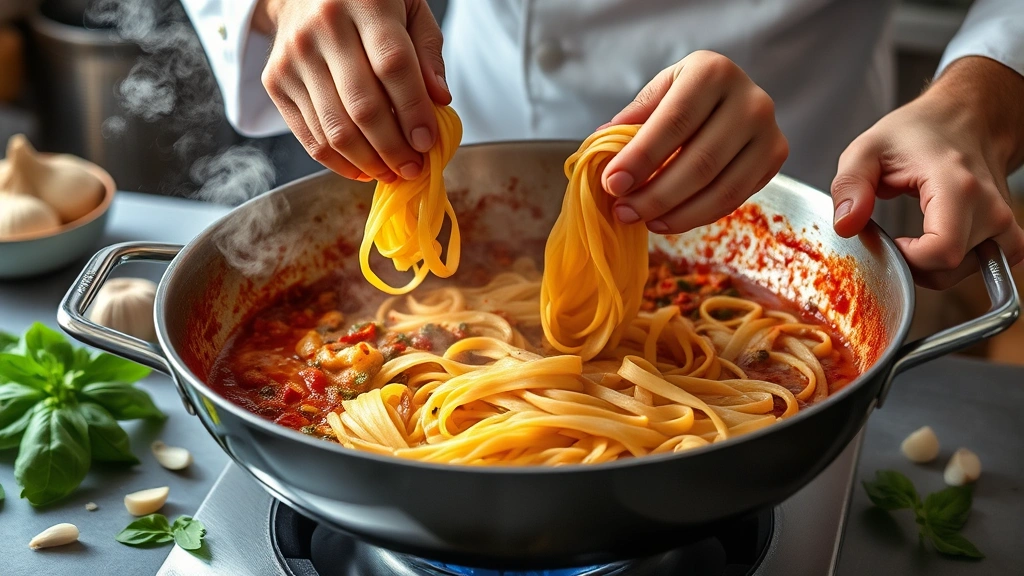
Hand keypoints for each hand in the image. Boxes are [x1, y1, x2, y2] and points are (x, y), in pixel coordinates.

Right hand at [253, 0, 450, 181]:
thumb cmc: (367, 2)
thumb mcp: (410, 8)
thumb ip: (428, 52)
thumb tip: (440, 101)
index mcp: (365, 3)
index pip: (393, 66)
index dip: (414, 111)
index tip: (428, 142)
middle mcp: (323, 28)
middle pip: (362, 106)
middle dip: (393, 148)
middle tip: (413, 167)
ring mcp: (294, 57)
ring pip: (334, 129)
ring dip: (368, 162)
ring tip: (392, 172)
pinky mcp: (275, 81)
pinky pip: (309, 137)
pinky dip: (339, 162)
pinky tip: (363, 169)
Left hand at [601, 51, 788, 233]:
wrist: (730, 97)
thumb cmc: (685, 96)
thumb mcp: (658, 94)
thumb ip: (633, 119)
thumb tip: (601, 147)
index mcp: (713, 72)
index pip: (673, 122)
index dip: (641, 158)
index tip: (612, 184)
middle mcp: (750, 100)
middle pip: (700, 162)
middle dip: (656, 194)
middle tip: (623, 211)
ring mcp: (768, 131)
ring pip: (721, 189)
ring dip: (676, 214)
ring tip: (642, 221)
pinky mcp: (776, 157)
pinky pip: (734, 200)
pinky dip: (697, 216)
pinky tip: (667, 221)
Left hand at [831, 56, 1023, 288]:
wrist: (964, 117)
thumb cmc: (917, 132)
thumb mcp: (867, 149)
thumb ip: (850, 186)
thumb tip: (846, 226)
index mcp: (957, 187)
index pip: (941, 253)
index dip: (906, 259)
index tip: (888, 241)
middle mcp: (990, 207)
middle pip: (948, 270)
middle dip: (912, 265)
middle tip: (895, 239)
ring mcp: (1005, 221)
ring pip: (966, 273)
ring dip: (933, 267)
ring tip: (914, 239)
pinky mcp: (1008, 230)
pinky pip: (986, 266)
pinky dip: (958, 265)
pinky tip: (937, 243)